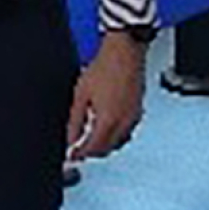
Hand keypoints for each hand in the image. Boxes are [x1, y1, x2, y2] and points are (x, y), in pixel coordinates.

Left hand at [66, 34, 147, 161]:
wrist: (124, 53)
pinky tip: (107, 128)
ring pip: (120, 142)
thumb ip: (75, 121)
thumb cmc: (104, 68)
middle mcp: (123, 122)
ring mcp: (133, 117)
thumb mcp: (81, 95)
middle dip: (92, 152)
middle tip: (79, 150)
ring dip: (105, 145)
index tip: (72, 156)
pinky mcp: (138, 110)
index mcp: (108, 120)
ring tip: (91, 139)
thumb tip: (70, 138)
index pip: (93, 148)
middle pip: (108, 149)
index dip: (80, 155)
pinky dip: (116, 136)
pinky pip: (128, 132)